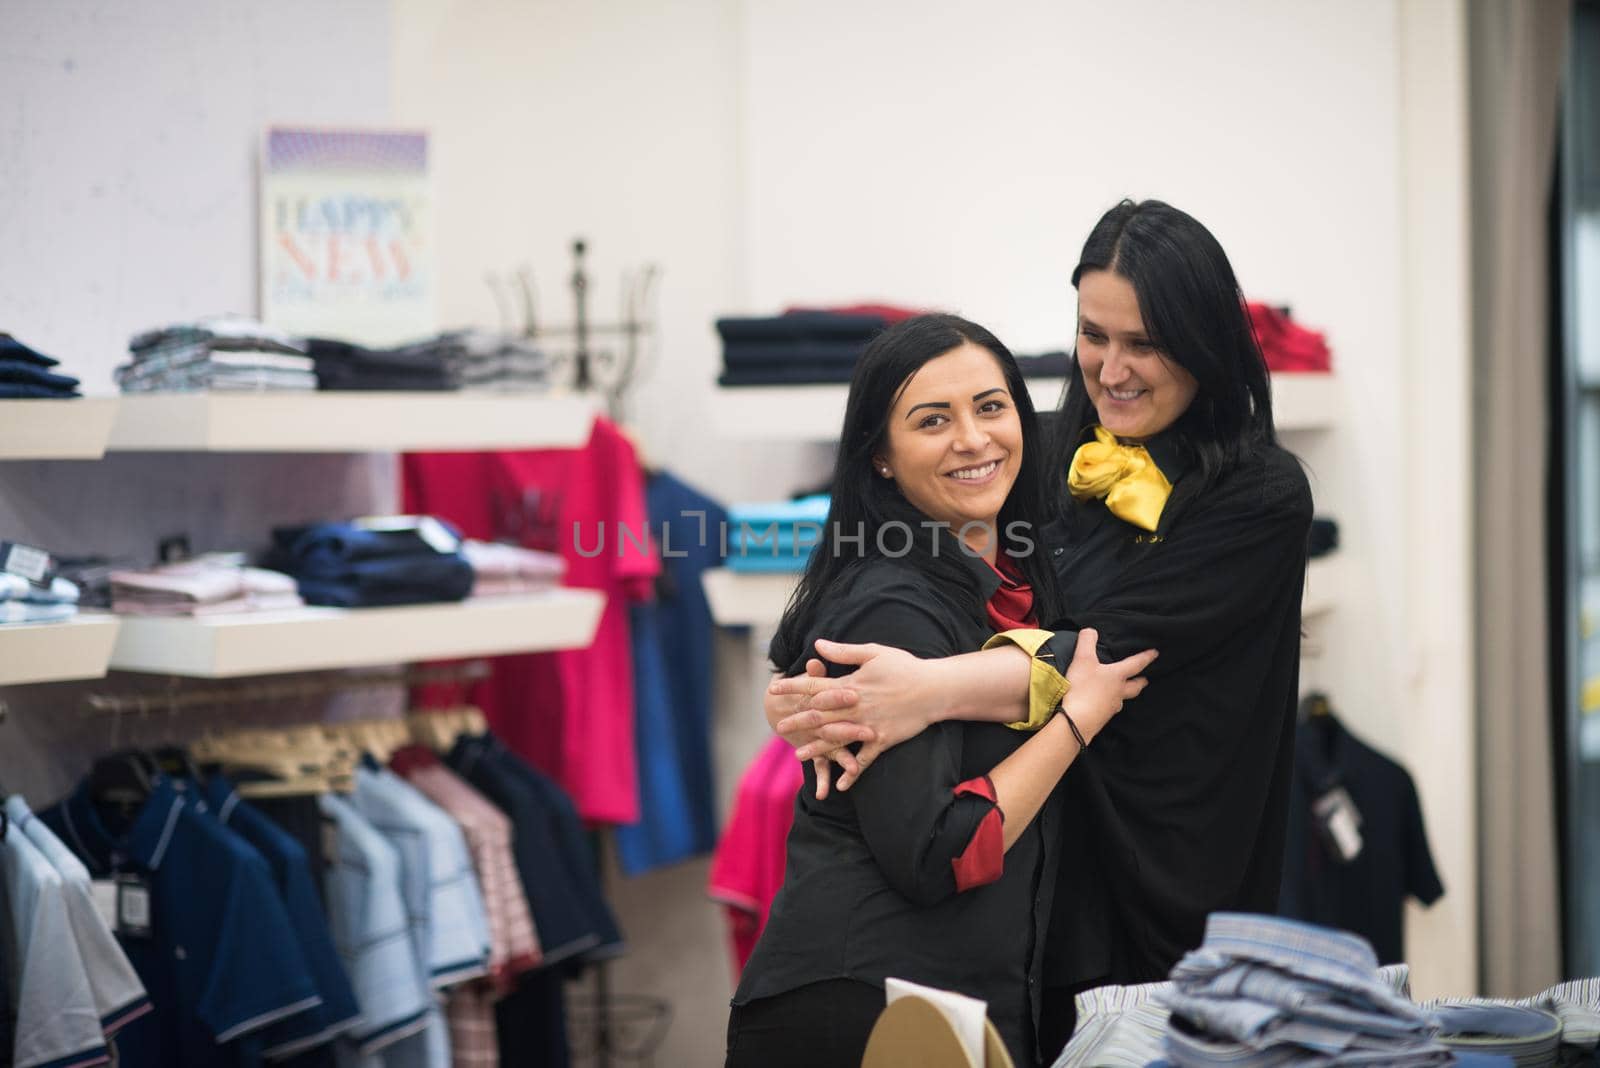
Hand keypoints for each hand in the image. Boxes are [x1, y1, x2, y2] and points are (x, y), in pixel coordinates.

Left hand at [774, 640, 939, 791]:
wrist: (935, 689)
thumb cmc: (905, 667)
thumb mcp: (874, 653)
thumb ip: (844, 652)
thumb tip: (817, 644)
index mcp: (851, 685)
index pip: (815, 686)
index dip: (793, 687)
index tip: (774, 688)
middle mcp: (856, 707)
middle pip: (820, 715)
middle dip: (798, 720)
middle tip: (779, 726)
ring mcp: (869, 726)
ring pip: (837, 739)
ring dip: (817, 748)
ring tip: (798, 755)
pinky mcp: (883, 740)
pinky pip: (864, 760)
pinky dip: (853, 773)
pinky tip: (841, 785)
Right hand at [1064, 628, 1156, 741]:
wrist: (1077, 720)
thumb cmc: (1083, 688)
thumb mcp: (1082, 660)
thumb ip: (1086, 642)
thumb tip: (1091, 631)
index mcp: (1117, 676)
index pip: (1135, 664)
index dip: (1146, 657)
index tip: (1156, 653)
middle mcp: (1118, 692)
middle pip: (1134, 687)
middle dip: (1140, 682)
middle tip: (1145, 680)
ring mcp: (1111, 707)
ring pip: (1122, 700)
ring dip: (1124, 695)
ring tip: (1122, 693)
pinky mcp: (1101, 719)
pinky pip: (1109, 710)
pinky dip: (1108, 705)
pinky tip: (1102, 705)